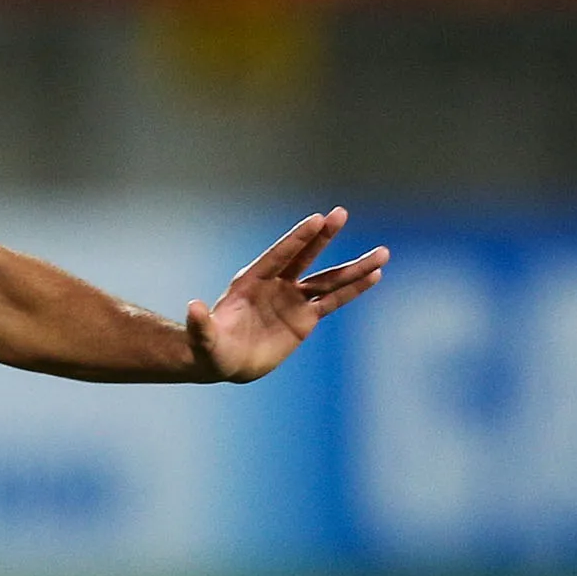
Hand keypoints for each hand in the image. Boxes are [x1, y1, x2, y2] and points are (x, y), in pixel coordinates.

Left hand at [187, 208, 386, 381]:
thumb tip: (193, 306)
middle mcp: (275, 285)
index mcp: (251, 281)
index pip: (279, 256)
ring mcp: (292, 299)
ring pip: (328, 280)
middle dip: (323, 237)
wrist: (224, 362)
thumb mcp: (203, 339)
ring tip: (383, 253)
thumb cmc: (210, 348)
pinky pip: (333, 301)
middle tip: (341, 213)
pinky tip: (375, 276)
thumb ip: (200, 323)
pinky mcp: (305, 318)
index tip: (316, 219)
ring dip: (354, 267)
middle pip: (304, 257)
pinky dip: (353, 290)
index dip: (297, 239)